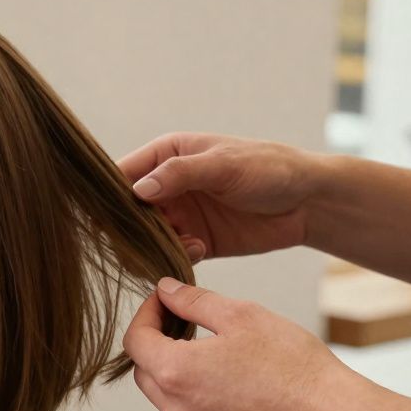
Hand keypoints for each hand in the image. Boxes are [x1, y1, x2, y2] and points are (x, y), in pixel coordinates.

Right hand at [117, 133, 320, 262]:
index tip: (103, 212)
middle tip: (141, 236)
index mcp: (167, 155)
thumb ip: (180, 174)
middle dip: (131, 225)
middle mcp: (167, 186)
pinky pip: (171, 252)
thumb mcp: (223, 164)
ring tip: (182, 241)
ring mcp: (180, 215)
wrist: (308, 201)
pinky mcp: (195, 240)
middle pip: (129, 209)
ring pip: (146, 235)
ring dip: (155, 243)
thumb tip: (137, 190)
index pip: (123, 173)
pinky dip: (177, 255)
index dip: (110, 192)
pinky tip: (200, 248)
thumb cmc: (268, 168)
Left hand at [122, 278, 358, 410]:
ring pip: (165, 394)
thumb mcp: (241, 315)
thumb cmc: (293, 366)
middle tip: (184, 321)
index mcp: (175, 372)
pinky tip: (227, 379)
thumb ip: (193, 301)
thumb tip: (166, 291)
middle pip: (144, 369)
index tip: (164, 300)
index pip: (134, 339)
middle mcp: (175, 408)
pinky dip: (196, 394)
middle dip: (156, 341)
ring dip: (175, 369)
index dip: (146, 313)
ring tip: (209, 349)